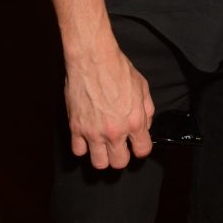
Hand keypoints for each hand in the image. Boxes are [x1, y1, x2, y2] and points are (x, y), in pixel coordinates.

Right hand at [64, 46, 154, 169]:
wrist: (93, 59)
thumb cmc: (117, 69)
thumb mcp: (142, 86)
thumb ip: (147, 110)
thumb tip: (146, 126)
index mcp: (134, 121)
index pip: (142, 150)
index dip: (141, 147)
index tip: (137, 144)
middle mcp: (114, 131)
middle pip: (119, 162)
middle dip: (122, 155)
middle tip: (120, 145)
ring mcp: (93, 132)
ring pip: (99, 163)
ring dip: (103, 156)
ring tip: (103, 144)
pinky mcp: (76, 128)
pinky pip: (78, 151)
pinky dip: (83, 146)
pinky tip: (87, 136)